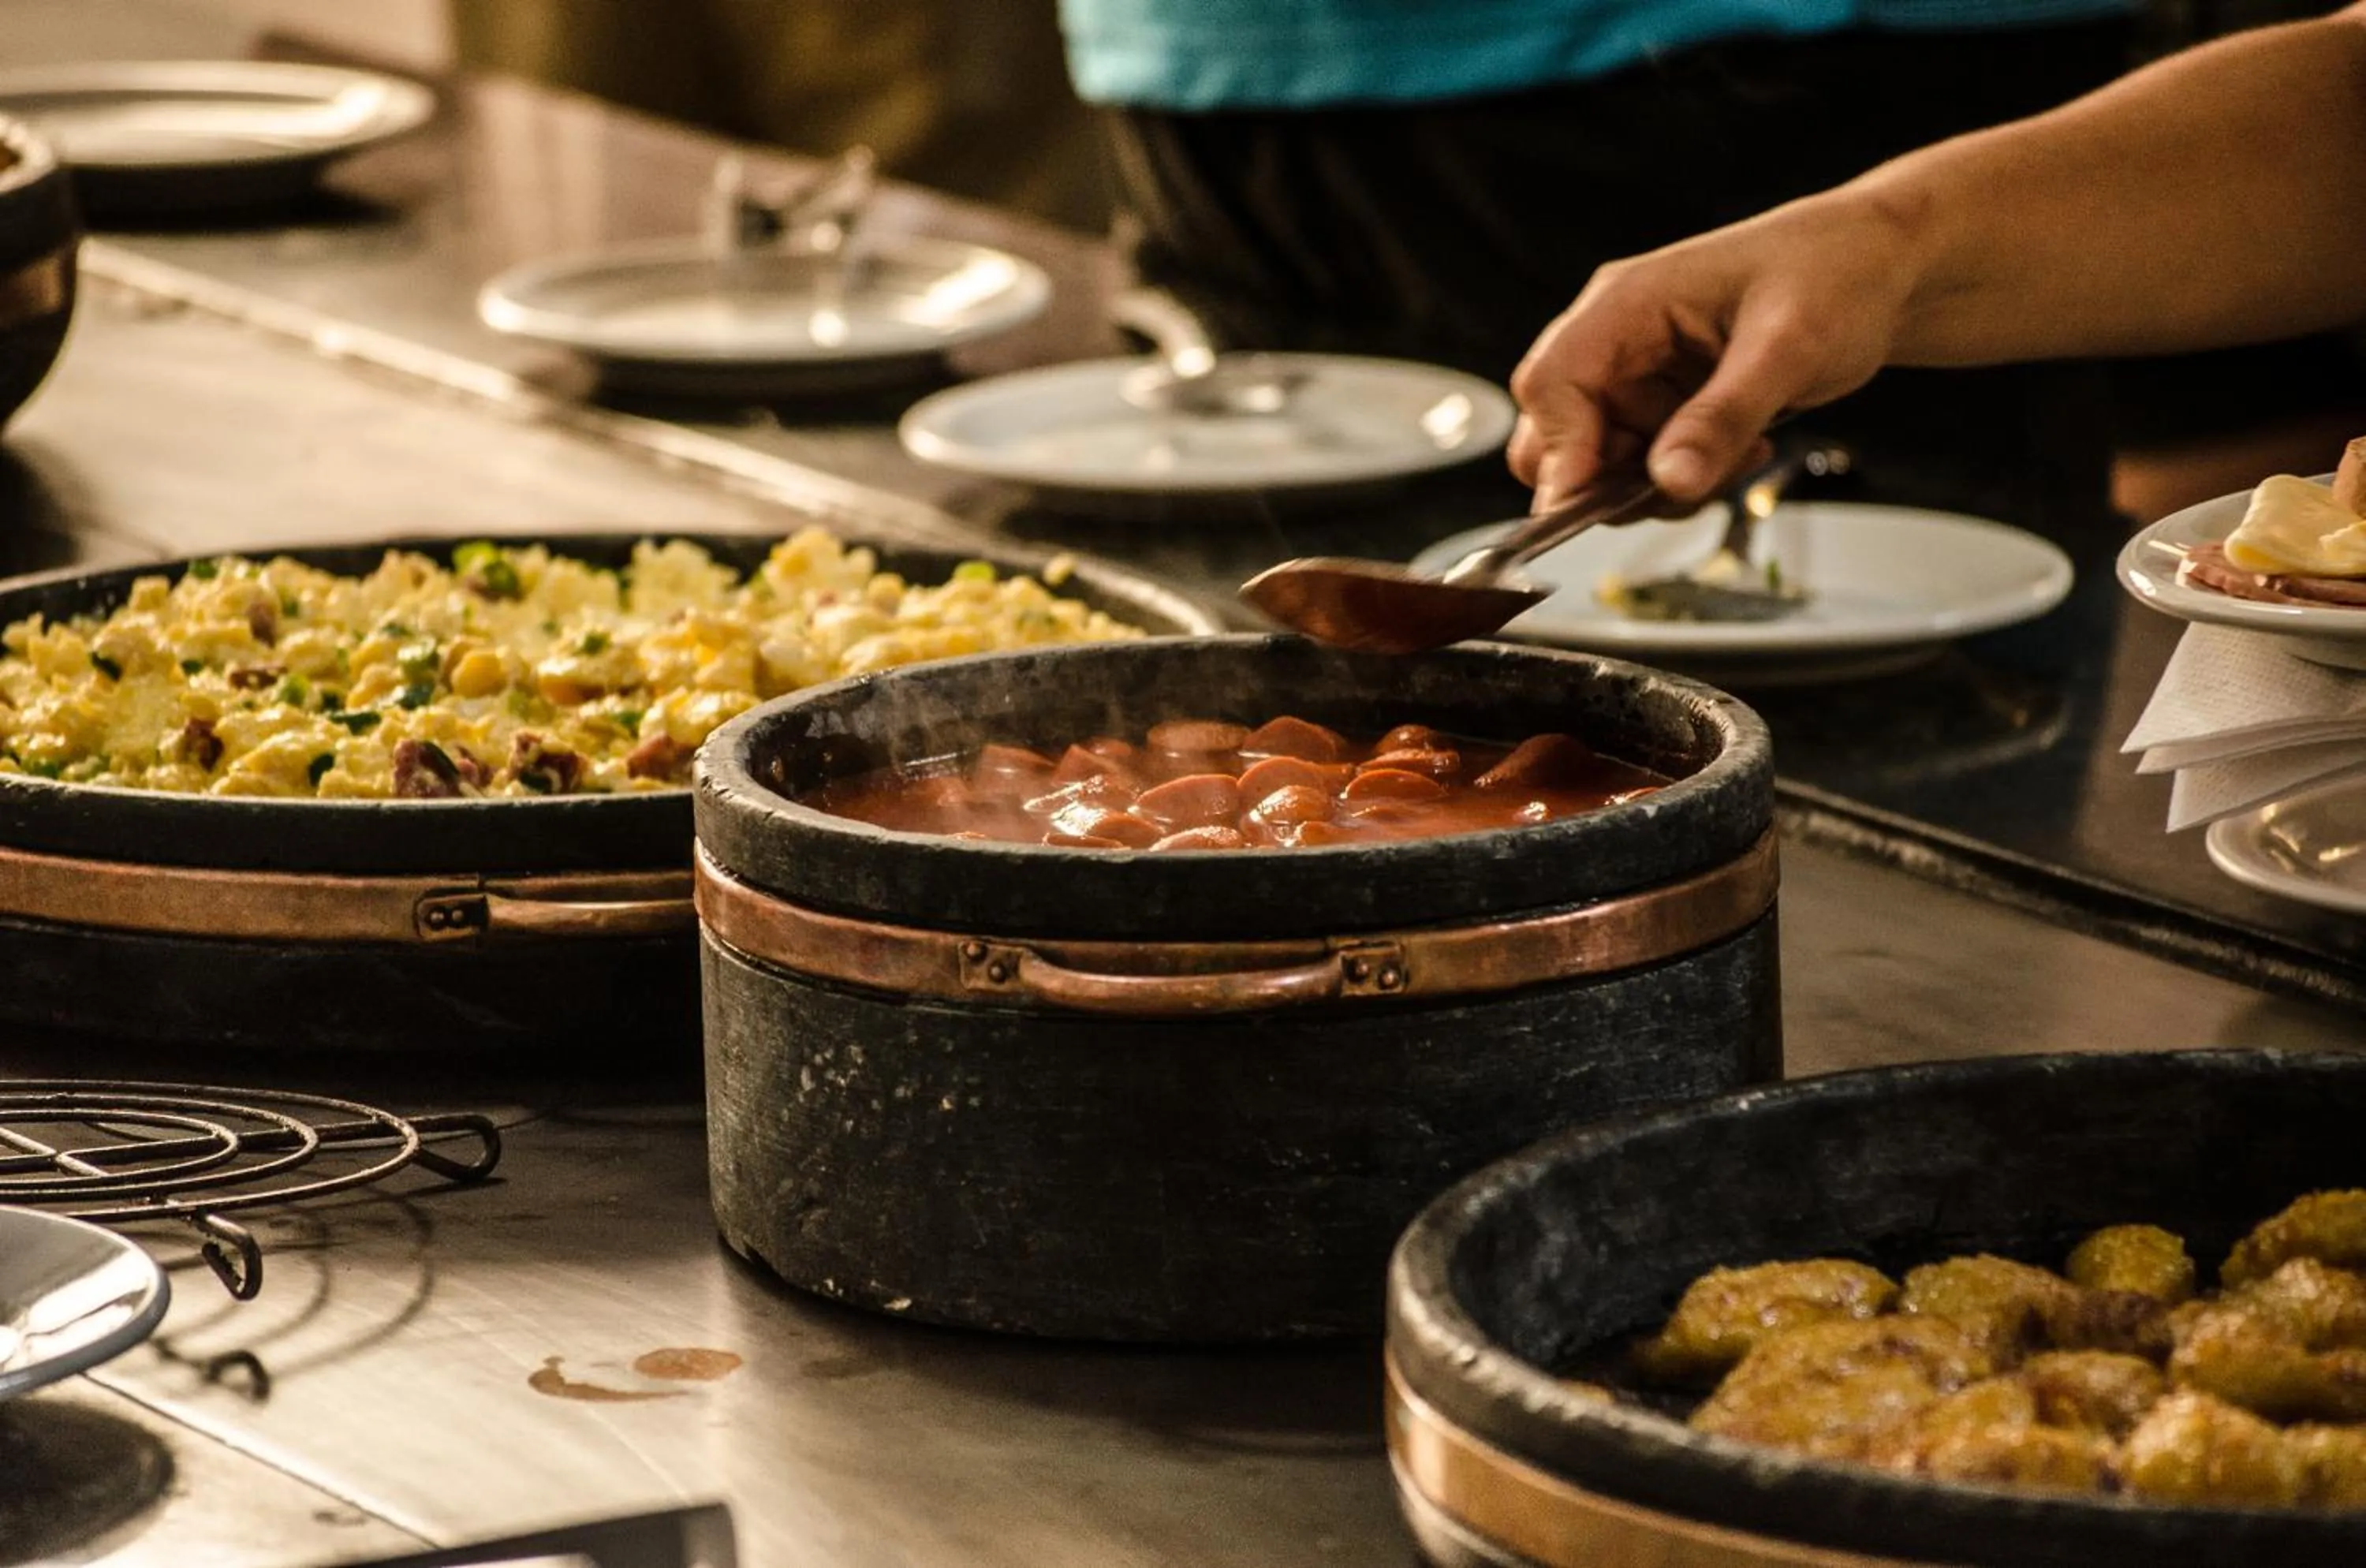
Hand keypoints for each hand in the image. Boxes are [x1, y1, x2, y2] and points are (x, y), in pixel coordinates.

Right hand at [1508, 188, 1926, 511]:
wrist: (1882, 268)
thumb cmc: (1838, 274)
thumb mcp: (1788, 348)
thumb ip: (1722, 417)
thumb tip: (1669, 481)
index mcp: (1624, 303)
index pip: (1550, 385)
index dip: (1561, 454)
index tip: (1591, 507)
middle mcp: (1616, 340)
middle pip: (1552, 434)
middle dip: (1608, 481)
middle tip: (1682, 486)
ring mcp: (1637, 375)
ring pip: (1599, 465)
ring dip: (1660, 485)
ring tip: (1739, 454)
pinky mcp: (1663, 404)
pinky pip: (1644, 466)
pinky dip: (1687, 477)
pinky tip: (1744, 448)